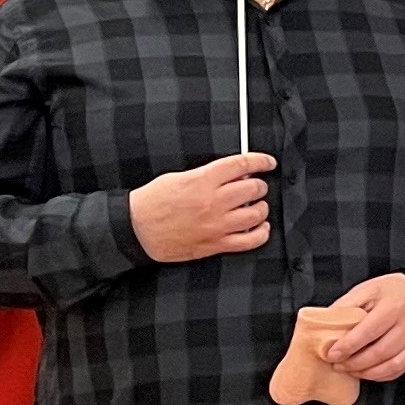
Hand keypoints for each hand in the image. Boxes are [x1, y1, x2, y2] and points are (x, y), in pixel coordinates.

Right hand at [131, 152, 273, 261]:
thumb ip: (208, 175)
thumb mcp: (178, 177)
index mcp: (203, 180)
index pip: (242, 164)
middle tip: (255, 186)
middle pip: (253, 188)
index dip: (260, 161)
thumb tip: (235, 174)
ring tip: (256, 205)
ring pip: (257, 214)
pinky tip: (260, 227)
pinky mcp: (216, 244)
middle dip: (258, 185)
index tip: (268, 162)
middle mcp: (213, 202)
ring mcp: (217, 224)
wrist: (136, 229)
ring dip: (260, 207)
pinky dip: (261, 232)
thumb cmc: (153, 202)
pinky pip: (250, 240)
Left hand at [319, 271, 404, 383]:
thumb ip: (346, 306)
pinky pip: (399, 369)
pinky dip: (380, 375)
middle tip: (337, 364)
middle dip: (355, 363)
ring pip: (391, 364)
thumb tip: (325, 324)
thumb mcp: (366, 289)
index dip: (349, 346)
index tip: (332, 354)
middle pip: (380, 352)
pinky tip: (366, 372)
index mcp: (393, 307)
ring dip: (366, 372)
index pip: (369, 331)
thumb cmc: (389, 291)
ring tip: (349, 370)